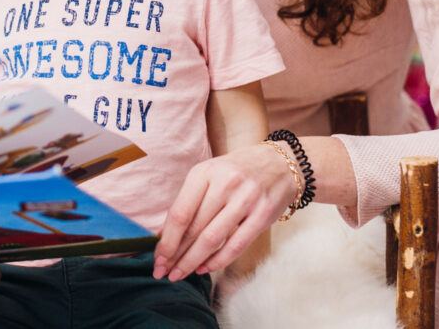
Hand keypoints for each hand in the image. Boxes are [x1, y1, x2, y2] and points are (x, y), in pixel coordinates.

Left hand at [152, 142, 296, 281]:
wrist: (281, 164)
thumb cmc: (236, 172)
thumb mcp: (209, 175)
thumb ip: (190, 201)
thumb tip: (165, 235)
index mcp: (204, 172)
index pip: (180, 212)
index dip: (167, 239)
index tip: (157, 257)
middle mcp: (224, 184)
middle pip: (194, 228)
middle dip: (176, 255)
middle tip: (163, 272)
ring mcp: (245, 199)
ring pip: (213, 239)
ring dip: (193, 261)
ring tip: (179, 274)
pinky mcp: (263, 215)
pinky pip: (236, 245)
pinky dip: (218, 260)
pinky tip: (204, 268)